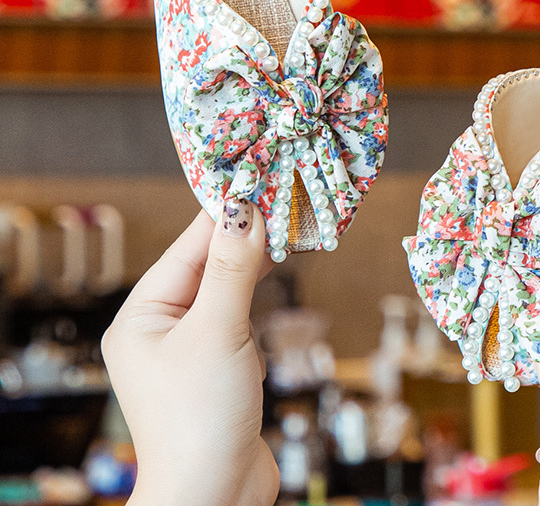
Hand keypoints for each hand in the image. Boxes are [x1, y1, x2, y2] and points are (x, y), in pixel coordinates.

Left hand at [102, 200, 276, 505]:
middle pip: (206, 264)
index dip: (223, 212)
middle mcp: (160, 327)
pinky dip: (256, 289)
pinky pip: (236, 312)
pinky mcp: (216, 363)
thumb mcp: (217, 332)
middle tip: (281, 196)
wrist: (215, 499)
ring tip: (285, 223)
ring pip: (224, 286)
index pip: (187, 247)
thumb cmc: (200, 418)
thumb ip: (233, 269)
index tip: (257, 178)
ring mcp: (189, 346)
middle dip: (242, 233)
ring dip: (253, 258)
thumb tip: (247, 208)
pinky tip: (276, 268)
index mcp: (141, 315)